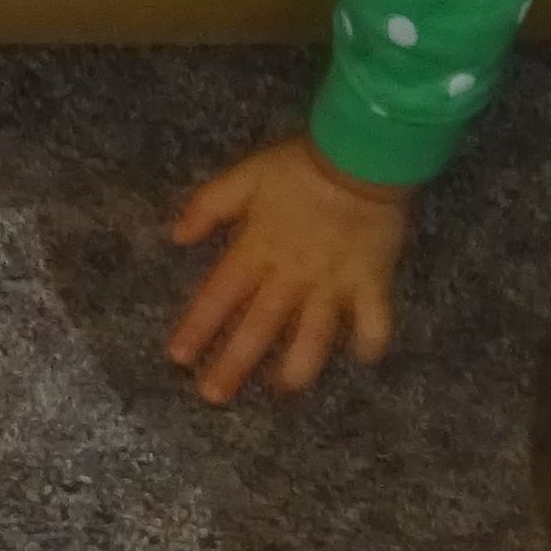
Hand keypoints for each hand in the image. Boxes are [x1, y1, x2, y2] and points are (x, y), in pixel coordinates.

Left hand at [168, 140, 409, 402]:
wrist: (362, 155)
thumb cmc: (300, 166)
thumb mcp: (244, 175)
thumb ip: (208, 205)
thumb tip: (176, 236)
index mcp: (257, 249)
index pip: (219, 295)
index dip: (197, 326)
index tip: (179, 357)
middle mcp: (291, 275)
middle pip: (258, 326)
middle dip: (233, 363)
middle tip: (213, 396)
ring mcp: (333, 283)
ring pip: (313, 335)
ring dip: (298, 366)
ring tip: (284, 388)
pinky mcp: (371, 281)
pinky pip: (373, 319)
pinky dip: (370, 341)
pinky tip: (363, 358)